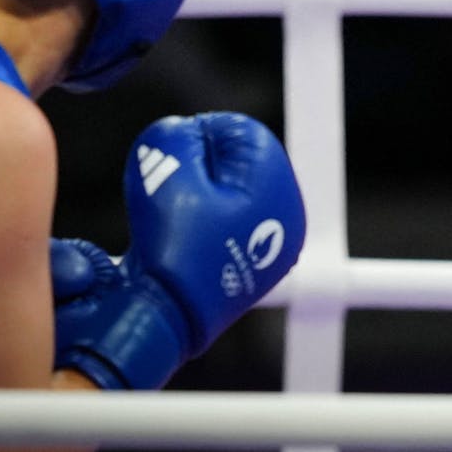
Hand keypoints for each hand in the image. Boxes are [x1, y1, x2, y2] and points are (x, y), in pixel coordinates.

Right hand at [53, 113, 305, 388]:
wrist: (169, 319)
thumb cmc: (170, 245)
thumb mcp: (163, 171)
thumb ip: (174, 136)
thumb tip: (182, 132)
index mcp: (276, 183)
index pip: (239, 131)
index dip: (196, 135)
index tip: (167, 158)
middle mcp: (288, 212)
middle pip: (237, 164)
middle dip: (197, 168)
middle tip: (167, 187)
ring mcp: (276, 243)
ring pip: (231, 196)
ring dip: (197, 196)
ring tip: (171, 216)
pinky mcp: (256, 266)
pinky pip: (228, 227)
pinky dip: (202, 225)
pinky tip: (180, 240)